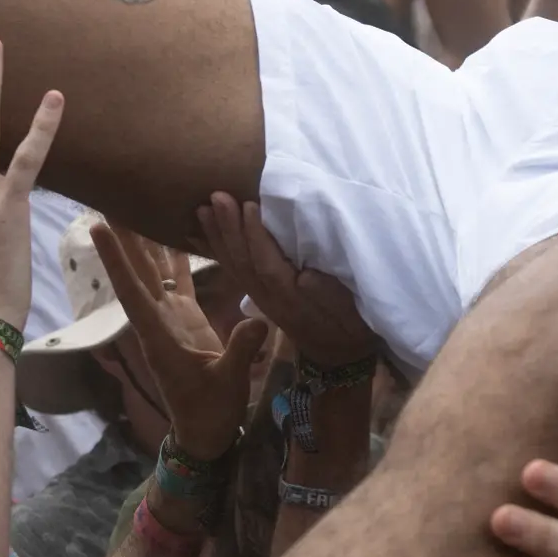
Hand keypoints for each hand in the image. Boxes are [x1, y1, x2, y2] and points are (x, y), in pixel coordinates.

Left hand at [92, 220, 274, 458]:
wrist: (205, 431)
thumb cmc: (211, 412)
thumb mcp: (227, 385)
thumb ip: (239, 352)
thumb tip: (257, 319)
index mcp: (159, 336)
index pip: (133, 292)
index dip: (117, 260)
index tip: (98, 228)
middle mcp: (158, 321)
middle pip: (137, 273)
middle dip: (123, 238)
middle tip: (107, 198)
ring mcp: (170, 318)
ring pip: (153, 273)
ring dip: (143, 241)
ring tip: (131, 205)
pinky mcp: (185, 318)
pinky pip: (177, 281)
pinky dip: (174, 257)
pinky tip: (171, 231)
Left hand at [192, 188, 376, 371]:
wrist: (338, 360)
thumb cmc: (353, 333)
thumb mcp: (354, 322)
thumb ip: (332, 301)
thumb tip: (306, 277)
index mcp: (292, 303)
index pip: (267, 267)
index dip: (256, 237)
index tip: (249, 205)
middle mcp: (270, 300)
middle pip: (244, 264)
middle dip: (229, 229)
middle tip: (216, 197)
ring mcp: (261, 299)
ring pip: (235, 267)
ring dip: (218, 237)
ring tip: (204, 209)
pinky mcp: (259, 297)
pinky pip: (235, 272)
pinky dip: (218, 251)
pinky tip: (205, 235)